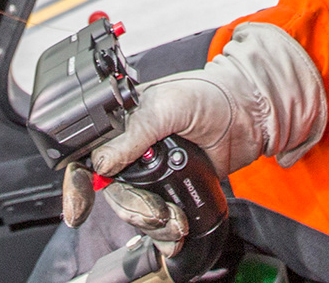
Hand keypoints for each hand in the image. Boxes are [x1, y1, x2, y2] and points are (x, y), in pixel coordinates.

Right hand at [78, 23, 326, 245]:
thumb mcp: (169, 105)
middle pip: (113, 192)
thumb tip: (101, 161)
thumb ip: (134, 132)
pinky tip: (178, 230)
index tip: (78, 210)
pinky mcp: (174, 191)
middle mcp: (133, 151)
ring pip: (135, 210)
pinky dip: (165, 232)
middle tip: (155, 211)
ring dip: (151, 222)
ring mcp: (154, 174)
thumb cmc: (211, 96)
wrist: (250, 116)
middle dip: (132, 208)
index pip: (87, 157)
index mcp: (123, 124)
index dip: (78, 185)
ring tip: (175, 221)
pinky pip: (158, 220)